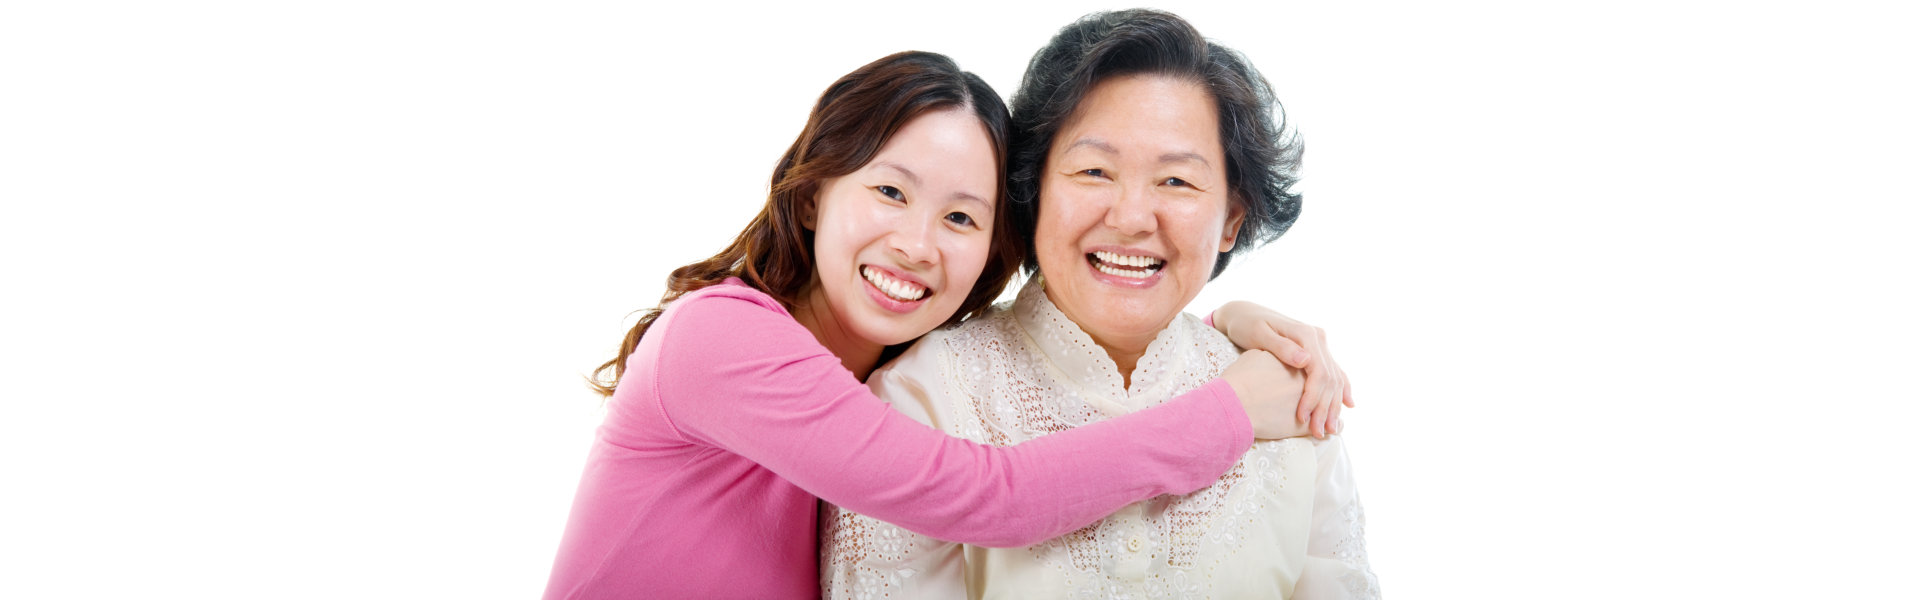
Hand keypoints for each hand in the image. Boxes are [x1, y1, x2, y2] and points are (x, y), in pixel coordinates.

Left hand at [1212, 301, 1352, 438]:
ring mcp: (1317, 343)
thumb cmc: (1246, 325)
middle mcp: (1316, 338)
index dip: (1312, 398)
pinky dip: (1340, 389)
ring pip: (1334, 377)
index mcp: (1305, 335)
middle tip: (1319, 433)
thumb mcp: (1259, 334)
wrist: (1244, 313)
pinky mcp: (1314, 349)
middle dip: (1325, 407)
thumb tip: (1306, 360)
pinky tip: (1347, 404)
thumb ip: (1281, 347)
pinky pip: (1332, 371)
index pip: (1319, 372)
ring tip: (1330, 428)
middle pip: (1329, 378)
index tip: (1302, 418)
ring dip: (1334, 404)